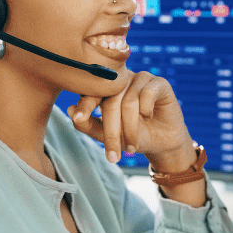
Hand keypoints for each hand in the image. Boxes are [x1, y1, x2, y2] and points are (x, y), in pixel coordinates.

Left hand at [69, 71, 195, 171]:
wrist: (163, 144)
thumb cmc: (134, 136)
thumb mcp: (109, 136)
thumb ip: (89, 125)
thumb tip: (70, 111)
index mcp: (106, 89)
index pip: (92, 92)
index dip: (85, 105)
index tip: (78, 118)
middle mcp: (122, 80)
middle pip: (111, 101)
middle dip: (112, 130)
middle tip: (113, 153)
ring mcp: (140, 79)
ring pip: (129, 100)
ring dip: (130, 128)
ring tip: (133, 147)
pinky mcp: (158, 83)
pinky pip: (147, 93)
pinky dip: (146, 109)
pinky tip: (148, 117)